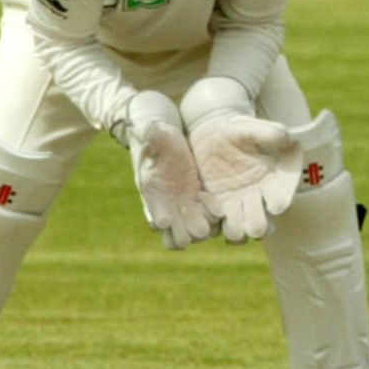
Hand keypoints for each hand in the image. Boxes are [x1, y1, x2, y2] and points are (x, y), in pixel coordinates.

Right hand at [123, 91, 215, 248]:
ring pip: (196, 233)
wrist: (165, 135)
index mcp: (151, 195)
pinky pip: (210, 215)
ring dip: (205, 226)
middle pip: (177, 239)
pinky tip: (218, 203)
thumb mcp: (152, 132)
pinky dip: (214, 212)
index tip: (172, 214)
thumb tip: (150, 129)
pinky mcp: (199, 197)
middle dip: (189, 233)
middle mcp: (167, 207)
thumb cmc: (155, 133)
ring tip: (210, 209)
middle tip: (199, 219)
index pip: (156, 221)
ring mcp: (184, 205)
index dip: (165, 222)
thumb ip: (150, 134)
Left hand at [186, 113, 302, 242]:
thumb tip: (286, 138)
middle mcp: (256, 200)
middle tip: (247, 210)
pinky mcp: (216, 210)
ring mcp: (236, 208)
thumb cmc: (236, 131)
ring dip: (232, 226)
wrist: (210, 137)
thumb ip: (268, 132)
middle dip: (254, 223)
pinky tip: (205, 198)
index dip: (279, 203)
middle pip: (260, 228)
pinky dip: (210, 220)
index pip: (281, 200)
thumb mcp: (250, 128)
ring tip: (223, 207)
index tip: (273, 202)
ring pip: (238, 234)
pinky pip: (214, 227)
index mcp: (272, 182)